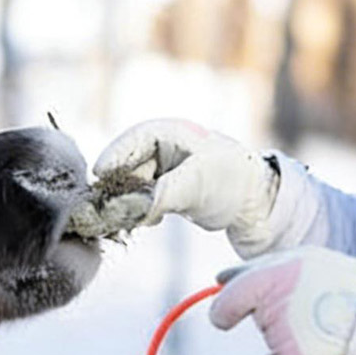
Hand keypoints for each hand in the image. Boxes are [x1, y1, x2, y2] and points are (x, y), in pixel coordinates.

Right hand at [92, 118, 277, 237]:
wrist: (256, 203)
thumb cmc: (231, 181)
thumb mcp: (196, 184)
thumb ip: (163, 194)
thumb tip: (133, 210)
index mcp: (170, 133)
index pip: (132, 141)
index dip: (112, 158)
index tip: (98, 177)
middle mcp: (164, 148)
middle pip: (128, 165)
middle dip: (118, 186)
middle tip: (107, 208)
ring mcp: (164, 169)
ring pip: (133, 184)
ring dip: (128, 201)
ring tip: (126, 218)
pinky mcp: (167, 189)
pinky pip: (143, 197)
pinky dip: (139, 208)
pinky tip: (145, 221)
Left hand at [211, 246, 355, 354]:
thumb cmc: (336, 283)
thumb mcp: (297, 261)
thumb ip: (258, 270)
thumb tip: (218, 278)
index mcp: (270, 273)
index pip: (231, 291)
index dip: (228, 305)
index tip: (228, 313)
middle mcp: (271, 304)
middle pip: (257, 321)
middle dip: (276, 319)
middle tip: (310, 310)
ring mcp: (283, 336)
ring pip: (270, 347)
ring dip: (288, 343)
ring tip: (321, 328)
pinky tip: (318, 351)